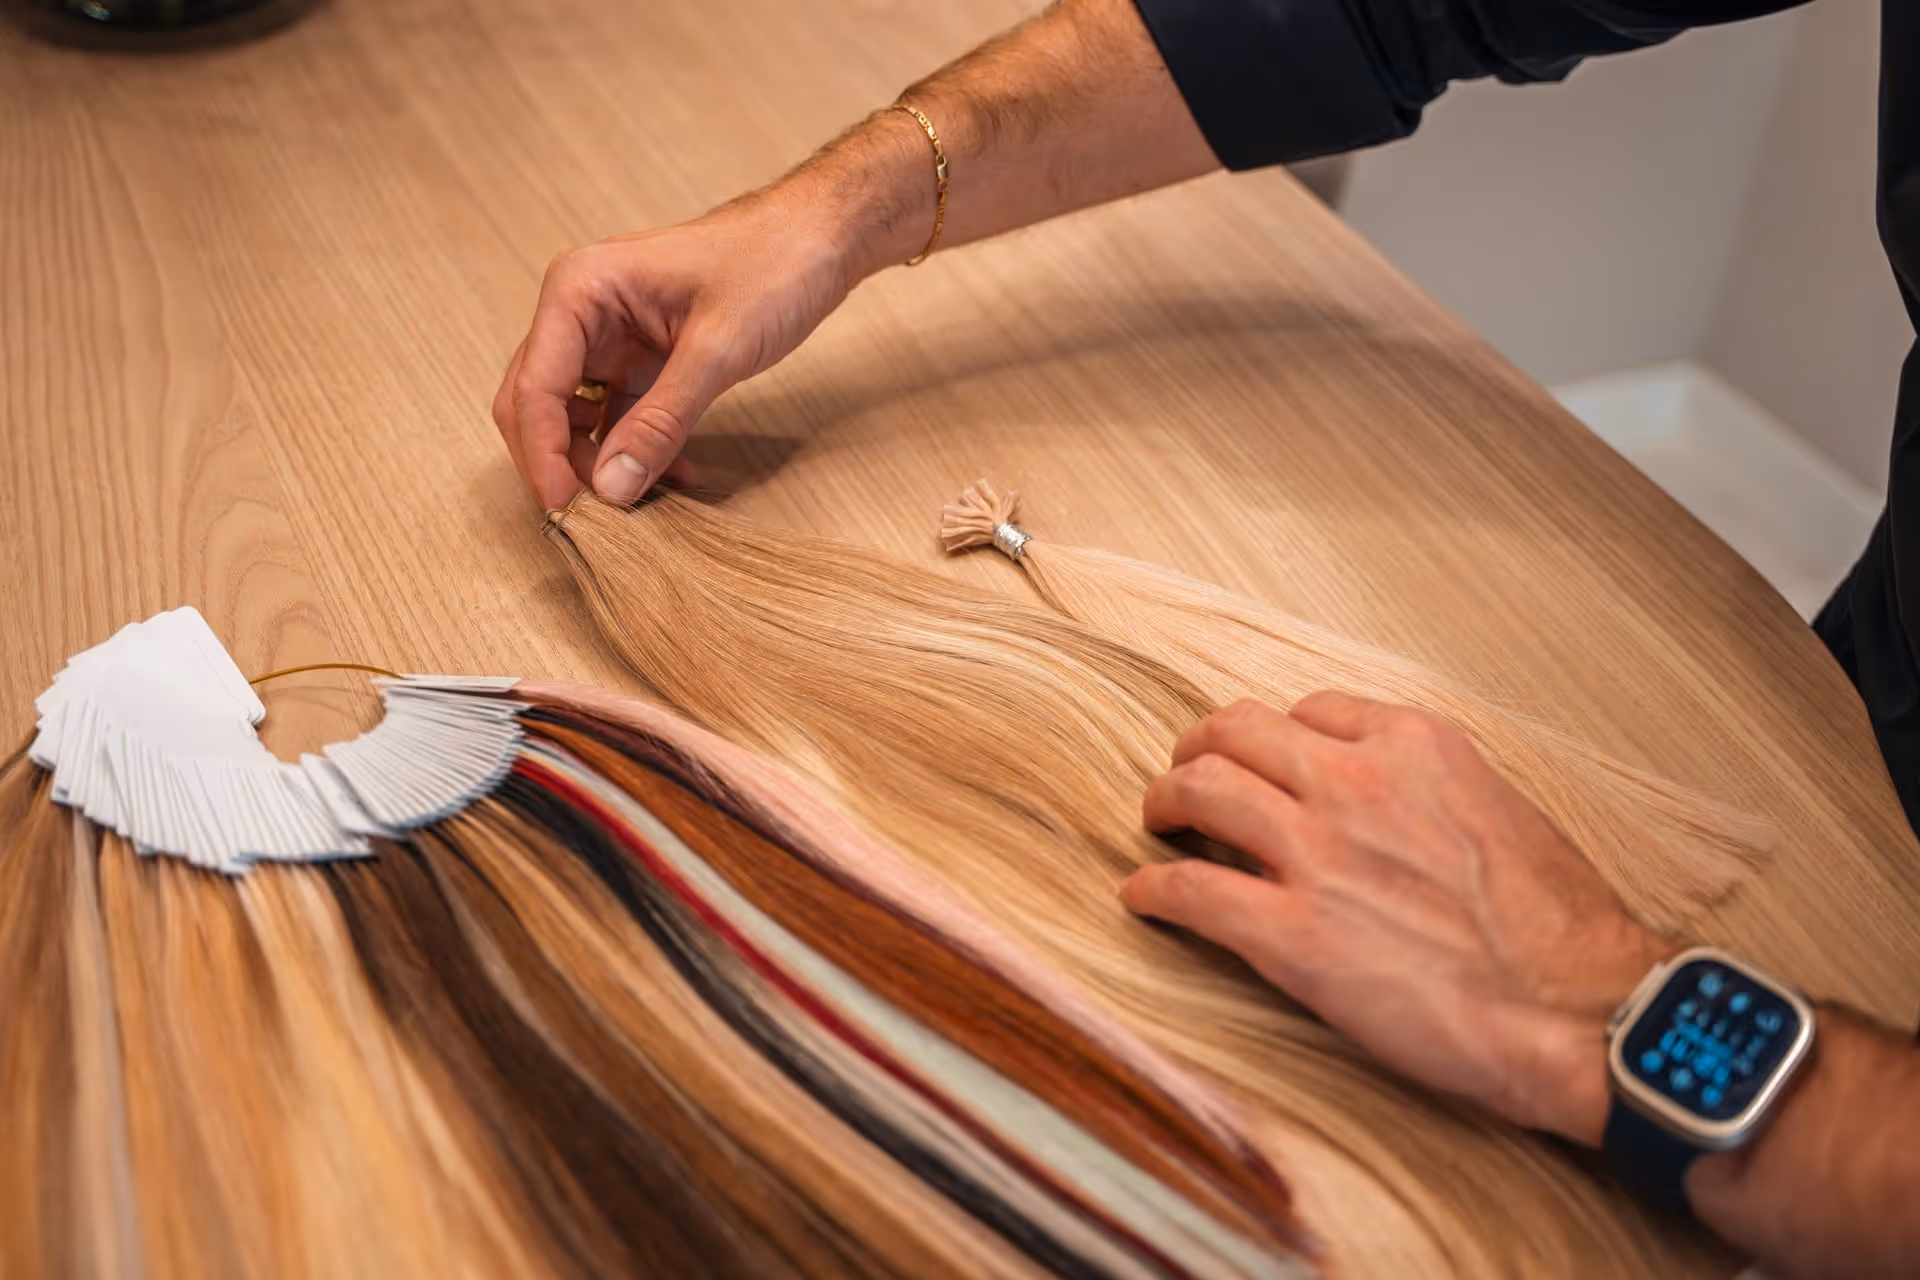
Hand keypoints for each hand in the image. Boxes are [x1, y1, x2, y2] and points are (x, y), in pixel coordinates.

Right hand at [492, 195, 855, 509]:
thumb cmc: (771, 264)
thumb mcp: (717, 350)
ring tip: (648, 501)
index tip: (566, 510)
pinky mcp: (638, 361)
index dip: (542, 456)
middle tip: (598, 519)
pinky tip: (675, 477)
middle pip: (537, 406)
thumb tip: (613, 488)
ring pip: (573, 420)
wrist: (817, 237)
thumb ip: (662, 421)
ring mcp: (607, 339)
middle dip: (563, 464)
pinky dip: (636, 451)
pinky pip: (617, 419)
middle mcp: (580, 313)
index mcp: (579, 290)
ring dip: (602, 464)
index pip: (533, 387)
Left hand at [1122, 693, 1674, 1145]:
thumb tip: (1390, 803)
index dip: (1276, 736)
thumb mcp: (1500, 809)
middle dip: (1199, 748)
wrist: (1577, 1010)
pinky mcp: (1291, 934)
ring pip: (1200, 790)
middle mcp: (1356, 783)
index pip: (1311, 710)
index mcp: (1413, 745)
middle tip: (1184, 775)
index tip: (1264, 761)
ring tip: (1156, 822)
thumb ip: (1430, 789)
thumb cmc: (1558, 927)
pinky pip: (1189, 890)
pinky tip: (1142, 897)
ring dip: (1164, 803)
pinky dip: (1152, 889)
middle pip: (1236, 731)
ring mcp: (1318, 855)